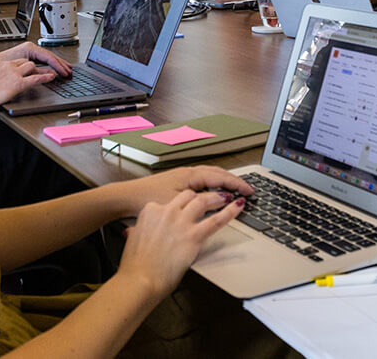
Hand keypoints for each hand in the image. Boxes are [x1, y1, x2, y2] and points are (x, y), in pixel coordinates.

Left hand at [0, 42, 72, 77]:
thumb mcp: (21, 71)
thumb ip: (37, 73)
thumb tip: (51, 75)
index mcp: (29, 48)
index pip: (49, 57)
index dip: (59, 66)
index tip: (65, 72)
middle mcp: (29, 48)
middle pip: (50, 56)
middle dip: (60, 64)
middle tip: (69, 72)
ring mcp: (28, 52)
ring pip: (46, 58)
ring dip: (56, 65)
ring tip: (65, 70)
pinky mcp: (25, 57)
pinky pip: (41, 61)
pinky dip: (49, 65)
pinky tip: (53, 70)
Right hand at [0, 55, 57, 110]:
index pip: (15, 60)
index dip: (22, 65)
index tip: (26, 68)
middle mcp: (7, 65)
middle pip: (25, 62)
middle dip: (32, 67)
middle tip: (39, 70)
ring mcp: (14, 73)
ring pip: (31, 66)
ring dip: (39, 70)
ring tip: (48, 72)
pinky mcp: (19, 83)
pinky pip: (36, 78)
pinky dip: (45, 77)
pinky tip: (51, 77)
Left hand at [109, 165, 253, 217]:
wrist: (126, 198)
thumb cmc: (147, 199)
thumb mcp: (176, 203)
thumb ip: (200, 201)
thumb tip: (221, 199)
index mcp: (190, 175)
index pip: (221, 177)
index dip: (237, 184)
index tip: (250, 191)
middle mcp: (188, 172)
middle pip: (218, 173)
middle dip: (235, 181)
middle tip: (249, 190)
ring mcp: (183, 176)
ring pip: (210, 176)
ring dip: (225, 182)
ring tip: (236, 190)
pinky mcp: (178, 182)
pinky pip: (203, 180)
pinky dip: (214, 184)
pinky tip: (215, 192)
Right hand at [116, 189, 244, 297]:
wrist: (140, 279)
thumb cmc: (136, 265)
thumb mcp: (133, 238)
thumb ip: (138, 231)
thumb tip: (135, 232)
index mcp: (151, 211)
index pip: (169, 200)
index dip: (180, 203)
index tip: (185, 206)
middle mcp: (167, 211)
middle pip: (188, 195)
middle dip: (200, 195)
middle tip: (210, 197)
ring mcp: (181, 222)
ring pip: (203, 200)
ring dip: (216, 197)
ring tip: (224, 197)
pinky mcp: (194, 235)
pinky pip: (217, 220)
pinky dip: (230, 211)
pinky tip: (237, 206)